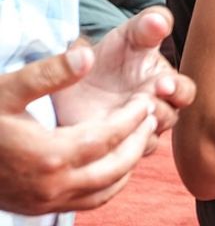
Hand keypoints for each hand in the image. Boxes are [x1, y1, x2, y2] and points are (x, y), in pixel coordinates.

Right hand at [0, 47, 156, 214]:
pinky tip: (117, 160)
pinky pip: (92, 201)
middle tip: (151, 113)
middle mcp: (53, 185)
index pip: (110, 136)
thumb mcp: (8, 89)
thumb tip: (87, 54)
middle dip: (140, 138)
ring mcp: (47, 201)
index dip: (133, 117)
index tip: (146, 99)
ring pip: (108, 187)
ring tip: (140, 133)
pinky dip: (112, 182)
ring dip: (130, 161)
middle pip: (117, 165)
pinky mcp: (40, 208)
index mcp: (49, 154)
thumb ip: (49, 73)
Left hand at [51, 7, 195, 154]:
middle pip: (171, 117)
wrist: (68, 87)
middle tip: (145, 101)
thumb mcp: (125, 37)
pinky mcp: (116, 147)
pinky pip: (125, 154)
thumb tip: (158, 20)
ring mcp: (137, 129)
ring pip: (151, 137)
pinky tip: (106, 136)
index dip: (177, 90)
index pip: (184, 91)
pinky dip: (119, 146)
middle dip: (161, 111)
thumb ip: (145, 27)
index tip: (161, 83)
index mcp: (163, 83)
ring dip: (141, 128)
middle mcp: (156, 109)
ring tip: (122, 118)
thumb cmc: (106, 58)